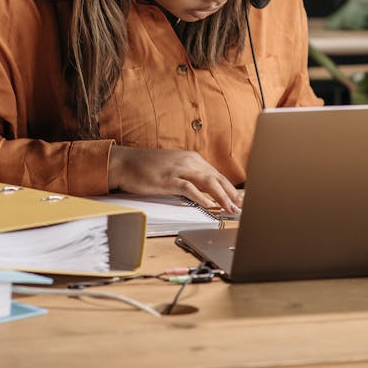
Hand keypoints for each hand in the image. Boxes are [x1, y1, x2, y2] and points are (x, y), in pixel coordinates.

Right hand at [108, 146, 242, 214]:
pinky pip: (188, 188)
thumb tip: (207, 191)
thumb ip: (191, 176)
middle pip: (217, 178)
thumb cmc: (148, 167)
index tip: (241, 201)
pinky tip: (209, 205)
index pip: (217, 175)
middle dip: (232, 194)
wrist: (124, 162)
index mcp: (192, 158)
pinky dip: (201, 197)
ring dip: (222, 197)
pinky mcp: (167, 179)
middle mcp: (188, 161)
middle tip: (243, 208)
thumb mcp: (174, 168)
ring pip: (207, 182)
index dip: (231, 189)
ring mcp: (178, 169)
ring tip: (232, 209)